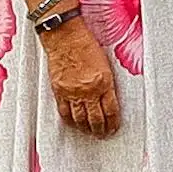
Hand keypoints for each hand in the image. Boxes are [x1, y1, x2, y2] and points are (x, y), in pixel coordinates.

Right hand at [41, 18, 122, 136]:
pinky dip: (69, 121)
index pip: (111, 110)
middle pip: (95, 118)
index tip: (114, 128)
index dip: (113, 122)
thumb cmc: (86, 44)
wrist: (65, 36)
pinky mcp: (58, 91)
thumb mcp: (105, 63)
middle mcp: (88, 90)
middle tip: (103, 135)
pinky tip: (73, 124)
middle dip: (100, 129)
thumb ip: (107, 82)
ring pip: (79, 118)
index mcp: (103, 82)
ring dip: (85, 128)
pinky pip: (64, 112)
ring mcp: (71, 92)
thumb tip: (108, 97)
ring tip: (90, 133)